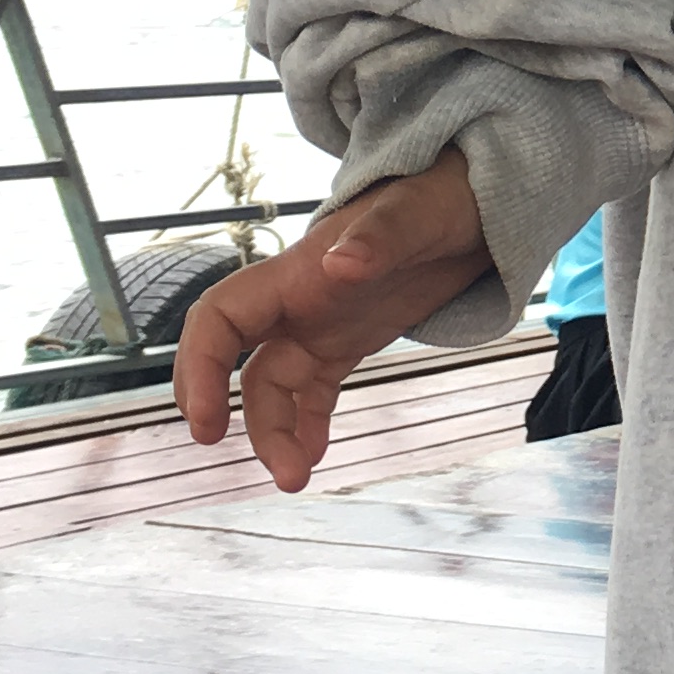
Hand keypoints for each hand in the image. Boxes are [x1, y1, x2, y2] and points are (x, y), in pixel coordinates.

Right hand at [174, 149, 490, 492]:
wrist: (474, 198)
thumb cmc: (443, 194)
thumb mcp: (421, 212)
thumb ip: (381, 236)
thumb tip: (337, 265)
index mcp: (299, 269)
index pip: (221, 316)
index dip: (199, 365)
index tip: (205, 421)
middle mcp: (298, 300)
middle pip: (234, 357)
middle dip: (220, 404)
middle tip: (222, 449)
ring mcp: (322, 323)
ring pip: (274, 385)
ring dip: (275, 432)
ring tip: (295, 479)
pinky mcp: (348, 341)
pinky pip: (313, 391)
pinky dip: (307, 425)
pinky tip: (314, 457)